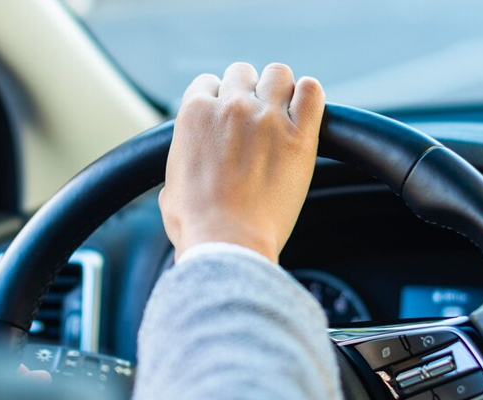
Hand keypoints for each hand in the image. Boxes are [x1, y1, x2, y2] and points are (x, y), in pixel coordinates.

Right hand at [160, 63, 324, 262]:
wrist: (228, 243)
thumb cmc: (196, 224)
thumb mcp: (170, 189)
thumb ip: (179, 167)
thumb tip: (181, 176)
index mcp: (194, 114)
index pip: (208, 83)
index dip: (217, 101)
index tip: (225, 120)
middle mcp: (231, 106)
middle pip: (242, 73)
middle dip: (247, 92)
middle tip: (252, 121)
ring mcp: (267, 117)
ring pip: (277, 74)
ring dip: (278, 90)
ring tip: (280, 115)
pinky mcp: (300, 135)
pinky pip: (312, 92)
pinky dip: (309, 97)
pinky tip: (304, 114)